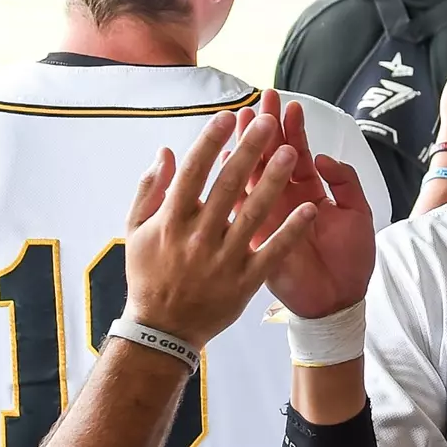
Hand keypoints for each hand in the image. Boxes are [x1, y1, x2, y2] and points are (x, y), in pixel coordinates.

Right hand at [123, 112, 315, 347]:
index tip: (228, 116)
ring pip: (254, 214)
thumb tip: (166, 152)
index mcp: (171, 219)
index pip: (195, 172)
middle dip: (249, 150)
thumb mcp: (135, 230)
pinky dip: (292, 231)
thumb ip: (150, 189)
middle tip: (268, 121)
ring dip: (274, 182)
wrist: (162, 329)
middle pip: (228, 185)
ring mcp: (223, 259)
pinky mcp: (244, 281)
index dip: (211, 142)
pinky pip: (272, 252)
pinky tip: (311, 210)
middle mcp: (198, 235)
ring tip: (292, 153)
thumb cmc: (147, 275)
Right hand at [233, 91, 376, 319]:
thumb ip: (345, 182)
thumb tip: (323, 157)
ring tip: (247, 120)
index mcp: (308, 192)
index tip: (290, 104)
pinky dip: (240, 186)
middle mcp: (285, 199)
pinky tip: (231, 160)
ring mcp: (269, 216)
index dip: (294, 129)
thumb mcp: (358, 213)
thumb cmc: (352, 259)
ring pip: (255, 175)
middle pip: (272, 156)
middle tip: (263, 98)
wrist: (342, 299)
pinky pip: (246, 208)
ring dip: (251, 148)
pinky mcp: (259, 237)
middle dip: (268, 127)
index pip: (297, 153)